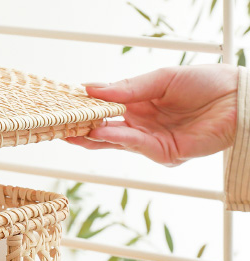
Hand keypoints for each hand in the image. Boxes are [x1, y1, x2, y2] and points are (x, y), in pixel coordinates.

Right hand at [66, 65, 238, 165]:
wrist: (239, 99)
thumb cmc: (206, 83)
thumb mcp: (161, 79)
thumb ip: (127, 88)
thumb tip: (93, 88)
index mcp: (139, 106)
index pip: (104, 110)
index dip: (85, 109)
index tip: (64, 105)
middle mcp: (141, 126)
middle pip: (103, 131)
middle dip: (80, 129)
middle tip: (58, 125)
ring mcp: (151, 142)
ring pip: (115, 141)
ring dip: (93, 135)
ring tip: (73, 129)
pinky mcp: (164, 154)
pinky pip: (135, 145)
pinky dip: (117, 138)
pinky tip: (101, 131)